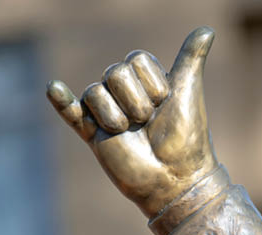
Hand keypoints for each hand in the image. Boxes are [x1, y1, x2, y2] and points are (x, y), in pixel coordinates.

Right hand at [47, 26, 217, 217]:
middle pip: (113, 74)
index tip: (165, 102)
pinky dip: (62, 102)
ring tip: (132, 133)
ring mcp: (109, 115)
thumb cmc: (187, 137)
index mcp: (147, 84)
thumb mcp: (189, 92)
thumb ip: (191, 59)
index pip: (134, 60)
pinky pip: (73, 114)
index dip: (151, 81)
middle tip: (148, 122)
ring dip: (116, 115)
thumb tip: (207, 29)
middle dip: (135, 100)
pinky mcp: (95, 135)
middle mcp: (127, 97)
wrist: (174, 178)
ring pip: (95, 92)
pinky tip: (54, 88)